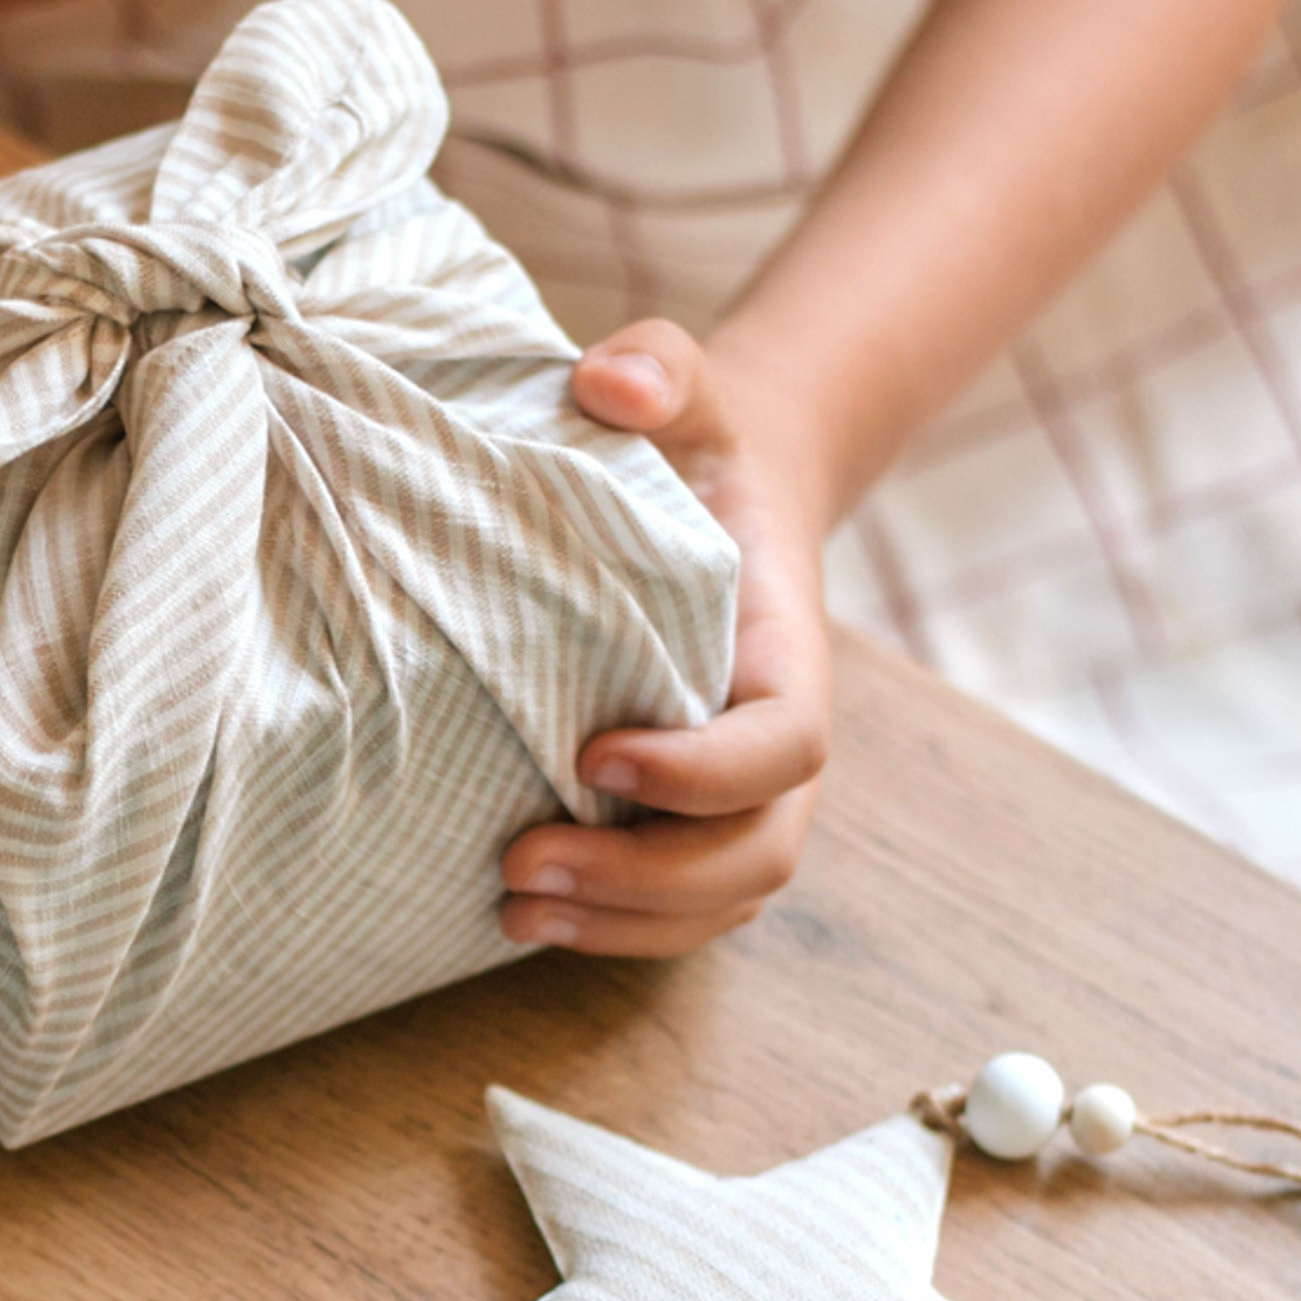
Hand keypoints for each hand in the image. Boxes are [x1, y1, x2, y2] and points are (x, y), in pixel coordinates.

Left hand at [499, 321, 835, 957]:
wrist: (710, 493)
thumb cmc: (689, 446)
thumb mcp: (684, 386)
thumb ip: (660, 368)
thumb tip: (609, 381)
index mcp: (789, 656)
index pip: (785, 746)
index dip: (704, 772)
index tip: (595, 755)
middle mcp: (776, 743)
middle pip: (754, 854)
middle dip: (646, 881)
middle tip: (522, 863)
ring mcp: (738, 797)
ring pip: (717, 901)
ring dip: (620, 924)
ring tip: (510, 910)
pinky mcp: (687, 823)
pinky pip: (676, 909)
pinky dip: (610, 931)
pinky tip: (518, 918)